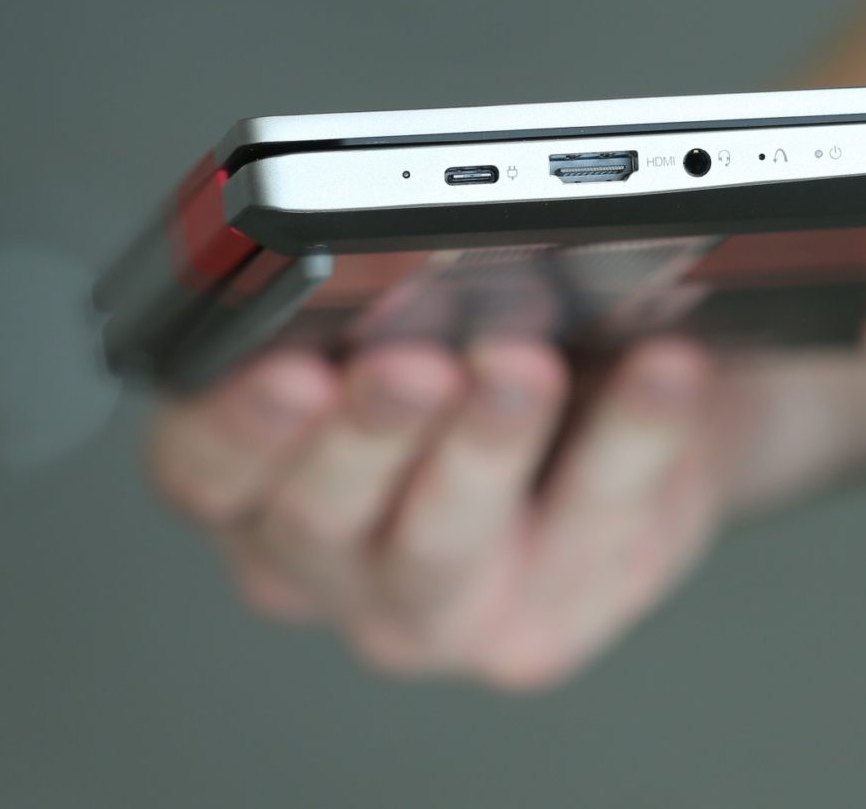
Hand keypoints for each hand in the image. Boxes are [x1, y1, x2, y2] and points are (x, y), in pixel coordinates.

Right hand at [149, 335, 735, 687]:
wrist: (630, 404)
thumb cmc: (495, 333)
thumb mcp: (415, 297)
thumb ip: (380, 282)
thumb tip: (403, 235)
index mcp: (249, 474)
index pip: (202, 464)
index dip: (235, 423)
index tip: (290, 366)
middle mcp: (318, 560)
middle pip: (319, 515)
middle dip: (369, 431)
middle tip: (413, 363)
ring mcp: (427, 611)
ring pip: (442, 542)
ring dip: (486, 446)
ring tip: (526, 365)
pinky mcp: (539, 631)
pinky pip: (593, 525)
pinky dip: (634, 435)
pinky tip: (663, 370)